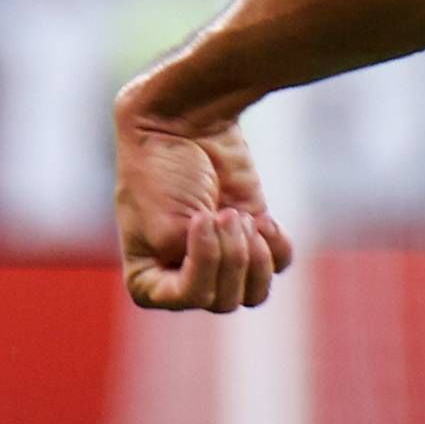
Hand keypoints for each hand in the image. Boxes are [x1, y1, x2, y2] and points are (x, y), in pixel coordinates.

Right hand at [116, 102, 289, 310]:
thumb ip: (199, 269)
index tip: (202, 217)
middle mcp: (180, 276)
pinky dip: (275, 245)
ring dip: (255, 257)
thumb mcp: (170, 228)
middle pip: (225, 300)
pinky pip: (278, 266)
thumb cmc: (163, 174)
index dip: (205, 262)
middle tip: (225, 214)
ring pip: (254, 294)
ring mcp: (217, 260)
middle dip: (233, 256)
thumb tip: (250, 277)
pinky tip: (262, 218)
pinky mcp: (250, 239)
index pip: (189, 298)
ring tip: (241, 218)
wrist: (184, 123)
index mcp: (146, 280)